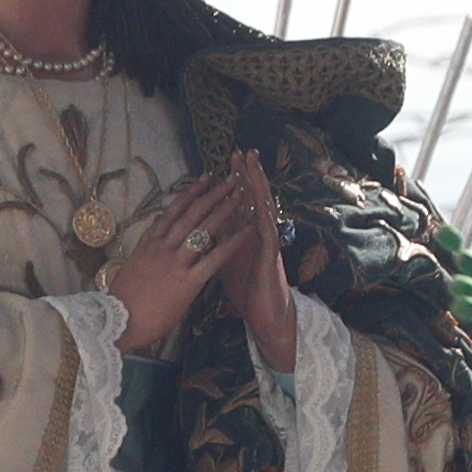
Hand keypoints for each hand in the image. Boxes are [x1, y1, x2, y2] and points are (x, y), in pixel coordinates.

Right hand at [102, 161, 240, 356]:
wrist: (116, 322)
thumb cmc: (123, 300)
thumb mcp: (132, 264)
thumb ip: (148, 242)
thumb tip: (158, 219)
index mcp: (149, 244)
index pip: (172, 211)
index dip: (190, 193)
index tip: (204, 179)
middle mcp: (162, 247)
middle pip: (191, 213)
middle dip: (212, 194)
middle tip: (229, 178)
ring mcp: (175, 262)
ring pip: (203, 229)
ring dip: (224, 209)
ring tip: (240, 195)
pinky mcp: (187, 281)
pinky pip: (213, 258)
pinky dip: (232, 243)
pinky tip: (246, 232)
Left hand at [206, 152, 298, 368]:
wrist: (267, 319)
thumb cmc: (248, 293)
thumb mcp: (226, 266)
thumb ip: (217, 248)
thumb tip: (201, 237)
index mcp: (239, 237)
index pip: (232, 205)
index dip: (226, 185)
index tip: (218, 165)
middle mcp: (254, 237)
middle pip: (248, 201)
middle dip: (243, 177)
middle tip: (239, 153)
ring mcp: (264, 246)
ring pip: (262, 211)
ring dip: (258, 188)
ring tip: (255, 167)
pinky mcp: (271, 260)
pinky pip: (268, 235)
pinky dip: (265, 218)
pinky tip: (263, 203)